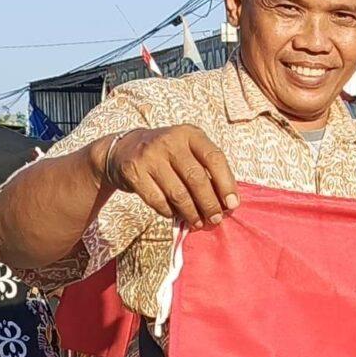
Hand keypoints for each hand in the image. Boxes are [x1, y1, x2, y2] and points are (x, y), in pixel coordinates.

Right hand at [102, 125, 237, 228]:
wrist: (124, 148)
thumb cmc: (166, 154)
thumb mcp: (187, 150)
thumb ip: (206, 169)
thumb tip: (226, 202)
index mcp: (190, 134)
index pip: (214, 158)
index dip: (226, 184)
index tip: (232, 204)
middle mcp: (170, 141)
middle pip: (196, 179)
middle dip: (209, 204)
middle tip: (215, 219)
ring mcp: (150, 156)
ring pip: (177, 193)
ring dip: (191, 212)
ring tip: (198, 222)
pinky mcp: (134, 172)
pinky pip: (157, 200)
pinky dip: (169, 212)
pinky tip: (174, 215)